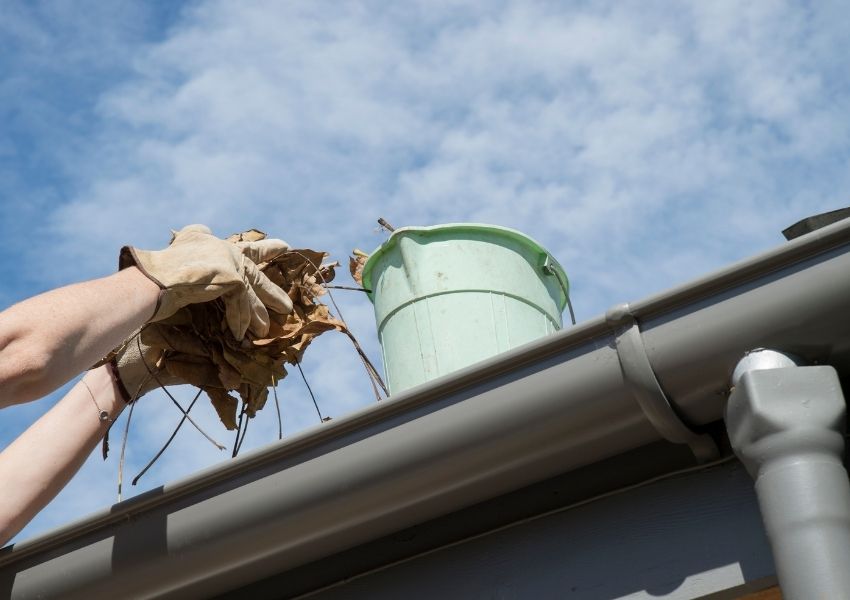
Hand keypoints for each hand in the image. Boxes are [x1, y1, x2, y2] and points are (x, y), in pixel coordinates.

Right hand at [119, 225, 292, 339]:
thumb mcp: (181, 242)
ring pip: (251, 293)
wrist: (151, 279)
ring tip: (266, 329)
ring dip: (257, 314)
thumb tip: (207, 229)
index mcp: (216, 245)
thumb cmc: (157, 268)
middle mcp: (226, 251)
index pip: (246, 247)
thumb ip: (196, 236)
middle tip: (287, 306)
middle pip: (255, 273)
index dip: (266, 248)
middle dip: (271, 291)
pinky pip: (239, 305)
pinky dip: (237, 321)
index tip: (286, 246)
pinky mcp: (231, 277)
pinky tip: (240, 335)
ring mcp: (230, 263)